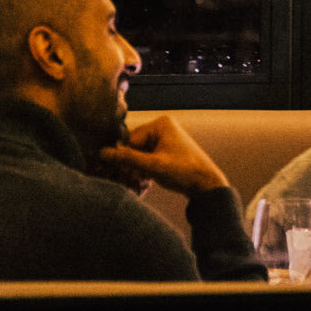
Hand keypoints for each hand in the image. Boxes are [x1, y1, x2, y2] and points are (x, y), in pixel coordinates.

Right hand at [97, 116, 231, 198]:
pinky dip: (144, 170)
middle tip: (127, 179)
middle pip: (134, 146)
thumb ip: (127, 159)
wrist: (208, 186)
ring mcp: (166, 139)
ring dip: (136, 169)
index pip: (131, 139)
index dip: (124, 157)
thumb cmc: (184, 172)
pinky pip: (148, 158)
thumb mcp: (153, 166)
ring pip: (140, 154)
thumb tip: (102, 153)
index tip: (117, 171)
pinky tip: (143, 181)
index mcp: (160, 124)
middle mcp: (162, 128)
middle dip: (130, 164)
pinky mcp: (167, 151)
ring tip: (137, 181)